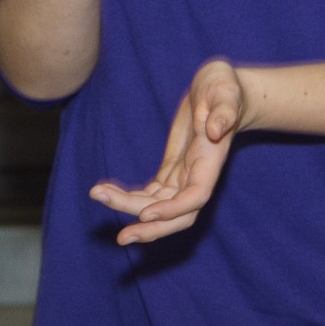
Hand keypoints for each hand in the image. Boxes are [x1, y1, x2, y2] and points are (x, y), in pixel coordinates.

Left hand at [91, 58, 245, 244]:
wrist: (221, 90)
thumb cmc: (225, 87)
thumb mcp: (226, 91)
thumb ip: (224, 111)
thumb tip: (215, 129)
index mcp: (211, 160)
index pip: (196, 196)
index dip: (173, 209)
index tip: (146, 213)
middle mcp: (198, 175)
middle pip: (178, 215)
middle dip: (152, 229)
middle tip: (122, 238)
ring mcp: (185, 176)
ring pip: (158, 206)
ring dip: (130, 208)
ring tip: (98, 195)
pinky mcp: (172, 170)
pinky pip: (150, 193)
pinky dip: (129, 197)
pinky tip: (107, 192)